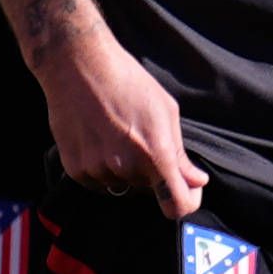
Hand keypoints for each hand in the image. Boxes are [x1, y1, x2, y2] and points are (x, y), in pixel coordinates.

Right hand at [42, 24, 203, 216]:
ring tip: (118, 135)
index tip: (186, 187)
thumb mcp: (166, 112)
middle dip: (153, 173)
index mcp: (156, 154)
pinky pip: (99, 183)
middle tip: (142, 139)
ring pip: (123, 186)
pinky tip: (100, 140)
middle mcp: (126, 168)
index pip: (177, 205)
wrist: (78, 67)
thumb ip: (181, 154)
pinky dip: (103, 169)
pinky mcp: (76, 170)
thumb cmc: (128, 83)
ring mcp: (98, 170)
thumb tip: (196, 181)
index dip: (186, 200)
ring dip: (126, 170)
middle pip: (149, 190)